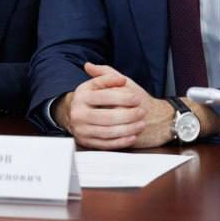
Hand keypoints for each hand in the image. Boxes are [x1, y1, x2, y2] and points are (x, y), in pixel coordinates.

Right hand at [54, 62, 171, 149]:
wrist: (82, 114)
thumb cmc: (99, 97)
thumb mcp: (101, 82)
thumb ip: (109, 75)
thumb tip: (119, 78)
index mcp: (82, 95)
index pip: (104, 96)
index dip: (122, 97)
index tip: (136, 98)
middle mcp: (78, 112)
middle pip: (106, 116)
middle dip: (128, 115)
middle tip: (141, 112)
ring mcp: (81, 129)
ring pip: (107, 132)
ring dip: (128, 129)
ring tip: (140, 124)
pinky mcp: (86, 142)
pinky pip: (105, 144)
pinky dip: (121, 141)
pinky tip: (132, 136)